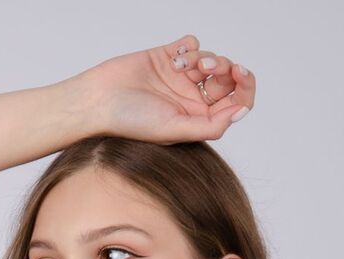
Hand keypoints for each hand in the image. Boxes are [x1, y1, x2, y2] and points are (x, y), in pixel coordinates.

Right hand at [77, 33, 255, 144]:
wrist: (99, 100)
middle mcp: (192, 99)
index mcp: (198, 119)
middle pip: (226, 79)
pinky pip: (191, 43)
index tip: (240, 74)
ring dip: (201, 57)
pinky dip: (187, 46)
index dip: (245, 88)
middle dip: (223, 68)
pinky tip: (172, 57)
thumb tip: (240, 113)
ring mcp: (180, 77)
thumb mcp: (174, 129)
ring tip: (179, 66)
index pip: (235, 104)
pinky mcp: (167, 57)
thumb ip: (209, 126)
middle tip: (207, 67)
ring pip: (209, 59)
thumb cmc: (131, 122)